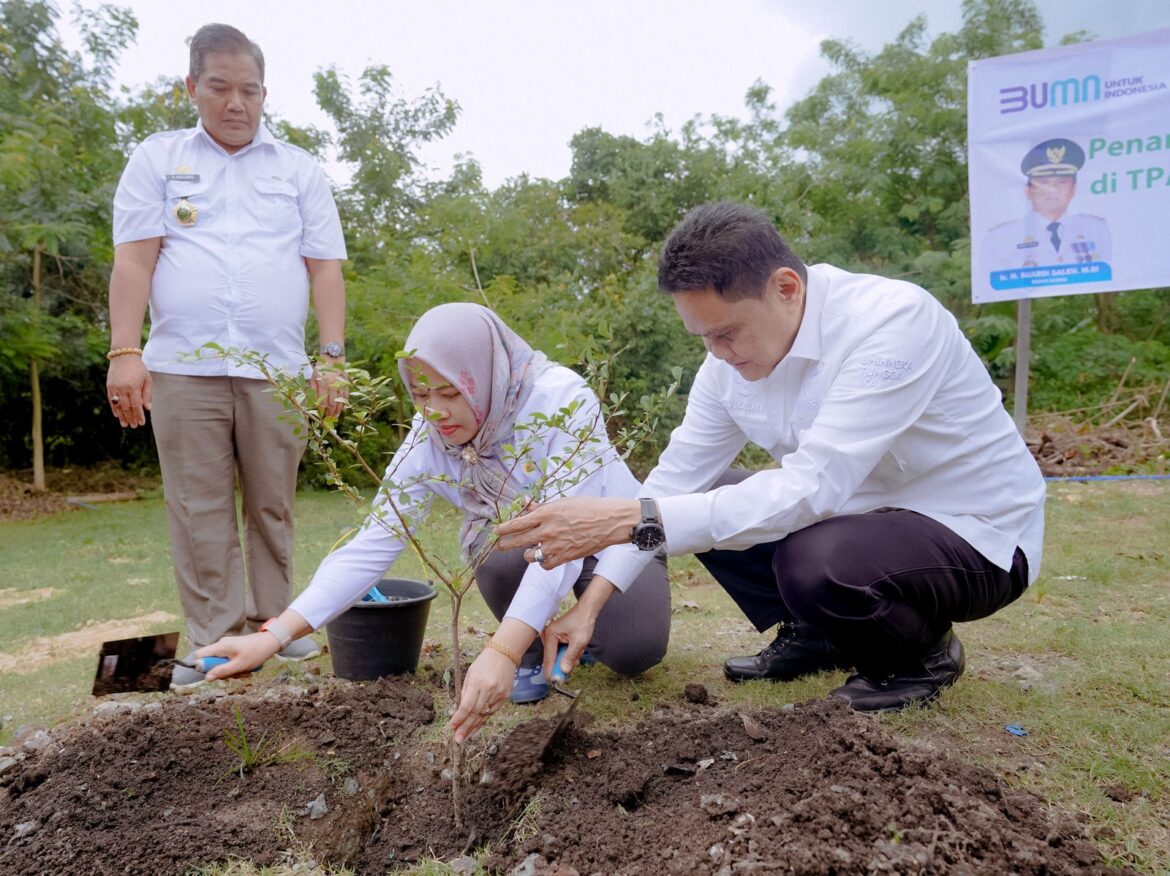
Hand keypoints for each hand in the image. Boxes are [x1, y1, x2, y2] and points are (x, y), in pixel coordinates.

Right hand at [106, 356, 150, 427]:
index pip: (136, 405)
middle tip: (133, 426)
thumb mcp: (147, 379)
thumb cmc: (138, 368)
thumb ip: (147, 394)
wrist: (123, 356)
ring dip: (121, 416)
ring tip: (125, 424)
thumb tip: (148, 408)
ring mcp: (114, 387)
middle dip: (130, 418)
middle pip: (126, 407)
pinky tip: (117, 415)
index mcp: (133, 387)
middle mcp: (122, 388)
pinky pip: (111, 400)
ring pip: (118, 405)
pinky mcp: (109, 386)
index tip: (141, 423)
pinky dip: (114, 408)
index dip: (139, 415)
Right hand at [195, 632, 279, 680]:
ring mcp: (227, 648)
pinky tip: (246, 669)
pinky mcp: (233, 650)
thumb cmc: (256, 652)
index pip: (199, 655)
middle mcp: (221, 645)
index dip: (199, 667)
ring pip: (221, 665)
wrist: (271, 642)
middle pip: (211, 663)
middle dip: (222, 672)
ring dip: (231, 672)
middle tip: (235, 674)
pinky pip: (228, 662)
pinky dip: (236, 668)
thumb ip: (222, 671)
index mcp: (220, 647)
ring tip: (244, 672)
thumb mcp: (239, 665)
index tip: (211, 675)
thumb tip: (207, 678)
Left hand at [311, 363, 348, 418]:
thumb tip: (315, 402)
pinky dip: (345, 403)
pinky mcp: (346, 384)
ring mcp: (341, 384)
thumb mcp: (314, 377)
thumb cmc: (321, 368)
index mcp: (323, 382)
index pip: (323, 399)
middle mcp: (333, 384)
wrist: (333, 357)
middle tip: (329, 420)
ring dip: (338, 410)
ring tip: (336, 417)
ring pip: (340, 400)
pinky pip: (346, 396)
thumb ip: (314, 389)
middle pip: (333, 402)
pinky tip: (343, 409)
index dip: (322, 409)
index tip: (321, 416)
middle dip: (331, 412)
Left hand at [448, 648, 514, 743]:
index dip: (458, 719)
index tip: (451, 727)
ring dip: (474, 726)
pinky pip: (493, 710)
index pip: (466, 706)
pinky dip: (484, 717)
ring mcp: (499, 693)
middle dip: (465, 728)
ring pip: (485, 715)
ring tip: (466, 735)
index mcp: (477, 682)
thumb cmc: (483, 663)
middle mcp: (489, 689)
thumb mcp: (470, 675)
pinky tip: (477, 724)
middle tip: (458, 740)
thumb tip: (459, 711)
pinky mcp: (505, 696)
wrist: (504, 654)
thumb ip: (465, 693)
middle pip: (475, 714)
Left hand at [495, 496, 638, 567]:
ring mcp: (555, 545)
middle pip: (518, 541)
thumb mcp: (563, 503)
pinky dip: (544, 563)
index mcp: (546, 514)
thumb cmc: (588, 508)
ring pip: (530, 555)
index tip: (496, 531)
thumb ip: (543, 508)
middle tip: (499, 546)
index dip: (504, 528)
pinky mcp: (564, 557)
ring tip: (532, 551)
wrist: (609, 521)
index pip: (517, 523)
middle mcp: (547, 530)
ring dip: (529, 554)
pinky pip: (545, 565)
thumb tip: (527, 505)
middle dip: (505, 544)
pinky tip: (547, 558)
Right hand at [541, 604, 597, 680]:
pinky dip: (569, 652)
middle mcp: (547, 636)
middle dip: (565, 661)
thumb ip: (570, 656)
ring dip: (569, 656)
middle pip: (553, 658)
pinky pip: (560, 651)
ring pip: (558, 656)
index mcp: (550, 635)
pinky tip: (577, 647)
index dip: (552, 671)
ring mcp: (550, 637)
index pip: (549, 658)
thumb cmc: (583, 622)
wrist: (586, 611)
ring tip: (579, 648)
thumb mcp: (579, 641)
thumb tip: (563, 670)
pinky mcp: (554, 638)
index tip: (555, 682)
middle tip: (576, 660)